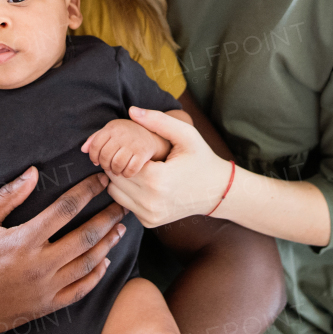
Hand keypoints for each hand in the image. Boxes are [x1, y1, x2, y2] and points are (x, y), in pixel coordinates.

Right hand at [0, 168, 128, 333]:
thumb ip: (8, 196)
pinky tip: (104, 263)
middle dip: (109, 216)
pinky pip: (80, 291)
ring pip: (89, 264)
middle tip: (122, 203)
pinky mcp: (46, 308)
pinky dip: (96, 276)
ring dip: (108, 243)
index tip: (102, 179)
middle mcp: (40, 265)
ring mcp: (45, 289)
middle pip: (87, 236)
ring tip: (119, 229)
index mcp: (24, 240)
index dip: (88, 191)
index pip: (66, 208)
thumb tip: (33, 172)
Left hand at [82, 118, 168, 177]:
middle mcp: (123, 134)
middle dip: (105, 164)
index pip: (95, 145)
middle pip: (104, 156)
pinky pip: (129, 170)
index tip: (98, 161)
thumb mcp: (114, 130)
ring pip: (116, 165)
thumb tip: (83, 149)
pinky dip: (126, 174)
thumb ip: (97, 138)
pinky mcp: (145, 157)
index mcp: (113, 127)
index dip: (94, 156)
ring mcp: (134, 145)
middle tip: (110, 166)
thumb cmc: (132, 135)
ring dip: (115, 171)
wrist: (159, 135)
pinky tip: (128, 172)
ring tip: (118, 170)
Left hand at [105, 108, 232, 227]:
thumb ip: (158, 120)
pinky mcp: (149, 222)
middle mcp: (150, 202)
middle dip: (120, 163)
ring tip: (138, 166)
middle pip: (115, 178)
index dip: (124, 149)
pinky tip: (144, 181)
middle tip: (133, 153)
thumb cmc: (201, 159)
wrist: (217, 191)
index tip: (134, 144)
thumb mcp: (186, 135)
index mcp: (157, 180)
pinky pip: (125, 203)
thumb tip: (131, 111)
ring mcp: (149, 215)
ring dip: (121, 178)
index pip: (121, 161)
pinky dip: (129, 192)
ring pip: (115, 192)